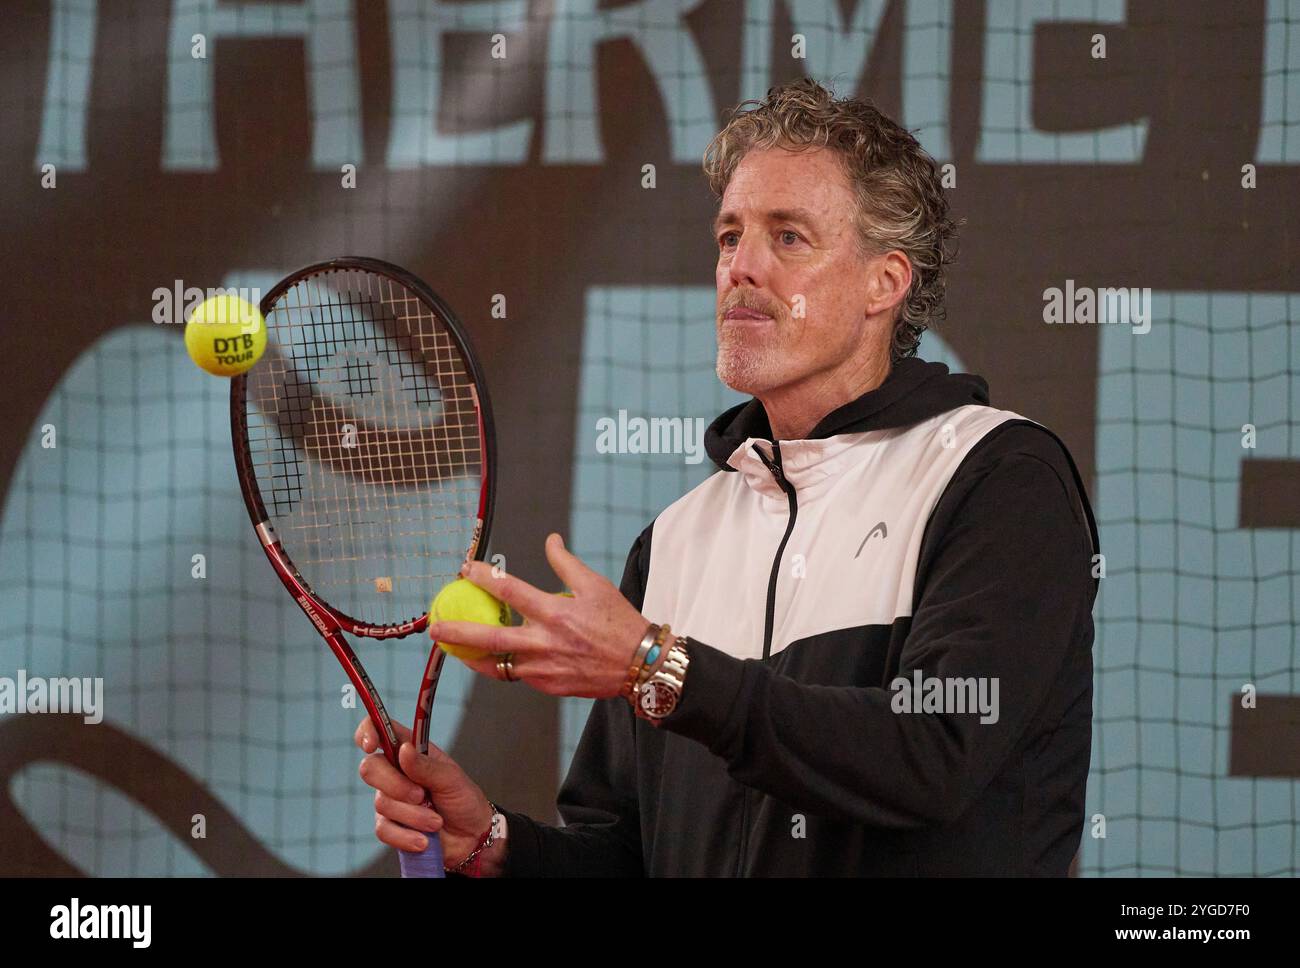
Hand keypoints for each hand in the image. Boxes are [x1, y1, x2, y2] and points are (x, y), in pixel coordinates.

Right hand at [354, 716, 503, 873]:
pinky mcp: (391, 826)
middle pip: (371, 768)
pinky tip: (423, 840)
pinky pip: (384, 829)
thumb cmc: (464, 801)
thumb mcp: (452, 780)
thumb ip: (426, 766)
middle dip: (395, 785)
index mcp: (411, 753)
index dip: (369, 731)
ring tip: (436, 821)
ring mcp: (391, 799)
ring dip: (413, 816)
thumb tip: (404, 750)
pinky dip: (406, 836)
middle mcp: (397, 773)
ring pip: (381, 803)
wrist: (471, 838)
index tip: (371, 745)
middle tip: (421, 796)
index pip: (381, 731)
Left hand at [429, 533, 651, 697]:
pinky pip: (516, 675)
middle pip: (489, 638)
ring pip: (496, 665)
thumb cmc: (619, 622)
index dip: (482, 576)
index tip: (465, 569)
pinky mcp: (548, 686)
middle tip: (435, 626)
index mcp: (556, 613)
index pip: (509, 590)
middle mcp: (545, 642)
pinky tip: (489, 659)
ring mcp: (544, 668)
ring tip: (453, 649)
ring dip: (471, 656)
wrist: (640, 665)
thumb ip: (566, 563)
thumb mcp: (596, 585)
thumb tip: (550, 540)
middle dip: (458, 630)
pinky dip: (501, 666)